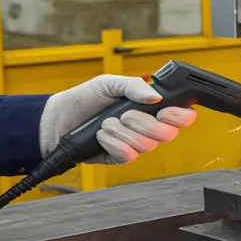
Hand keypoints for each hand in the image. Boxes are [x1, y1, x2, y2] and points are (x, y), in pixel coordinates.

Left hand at [38, 75, 197, 163]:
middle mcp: (148, 127)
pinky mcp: (121, 156)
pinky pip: (129, 155)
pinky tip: (101, 136)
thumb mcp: (109, 83)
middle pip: (168, 134)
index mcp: (152, 107)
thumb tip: (155, 96)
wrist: (58, 120)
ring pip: (147, 145)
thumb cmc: (84, 99)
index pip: (182, 116)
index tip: (164, 111)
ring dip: (123, 132)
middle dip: (144, 123)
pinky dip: (113, 143)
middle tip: (125, 115)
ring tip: (106, 123)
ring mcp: (136, 143)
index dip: (180, 116)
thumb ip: (135, 86)